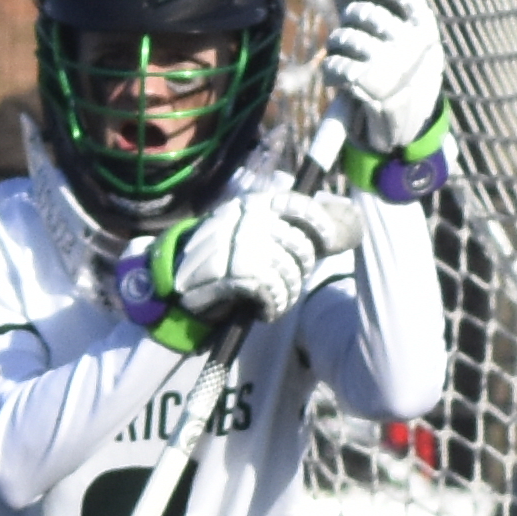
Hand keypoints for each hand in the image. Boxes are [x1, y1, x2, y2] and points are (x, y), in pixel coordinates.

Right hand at [108, 192, 329, 353]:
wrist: (173, 289)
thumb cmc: (219, 264)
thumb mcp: (249, 233)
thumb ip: (287, 225)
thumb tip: (343, 215)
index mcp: (251, 205)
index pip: (297, 205)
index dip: (320, 223)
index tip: (329, 241)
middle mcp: (246, 220)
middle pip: (299, 245)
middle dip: (299, 271)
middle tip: (285, 284)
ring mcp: (240, 245)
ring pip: (289, 271)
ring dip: (285, 294)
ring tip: (272, 300)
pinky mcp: (234, 272)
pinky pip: (273, 291)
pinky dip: (273, 306)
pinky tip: (263, 310)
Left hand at [324, 0, 459, 198]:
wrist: (408, 129)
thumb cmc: (408, 83)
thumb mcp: (418, 50)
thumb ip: (401, 23)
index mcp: (425, 30)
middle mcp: (409, 43)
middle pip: (364, 12)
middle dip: (349, 21)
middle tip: (349, 33)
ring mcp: (388, 62)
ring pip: (344, 37)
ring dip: (336, 46)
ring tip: (341, 57)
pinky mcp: (366, 83)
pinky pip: (334, 65)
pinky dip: (329, 72)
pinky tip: (336, 77)